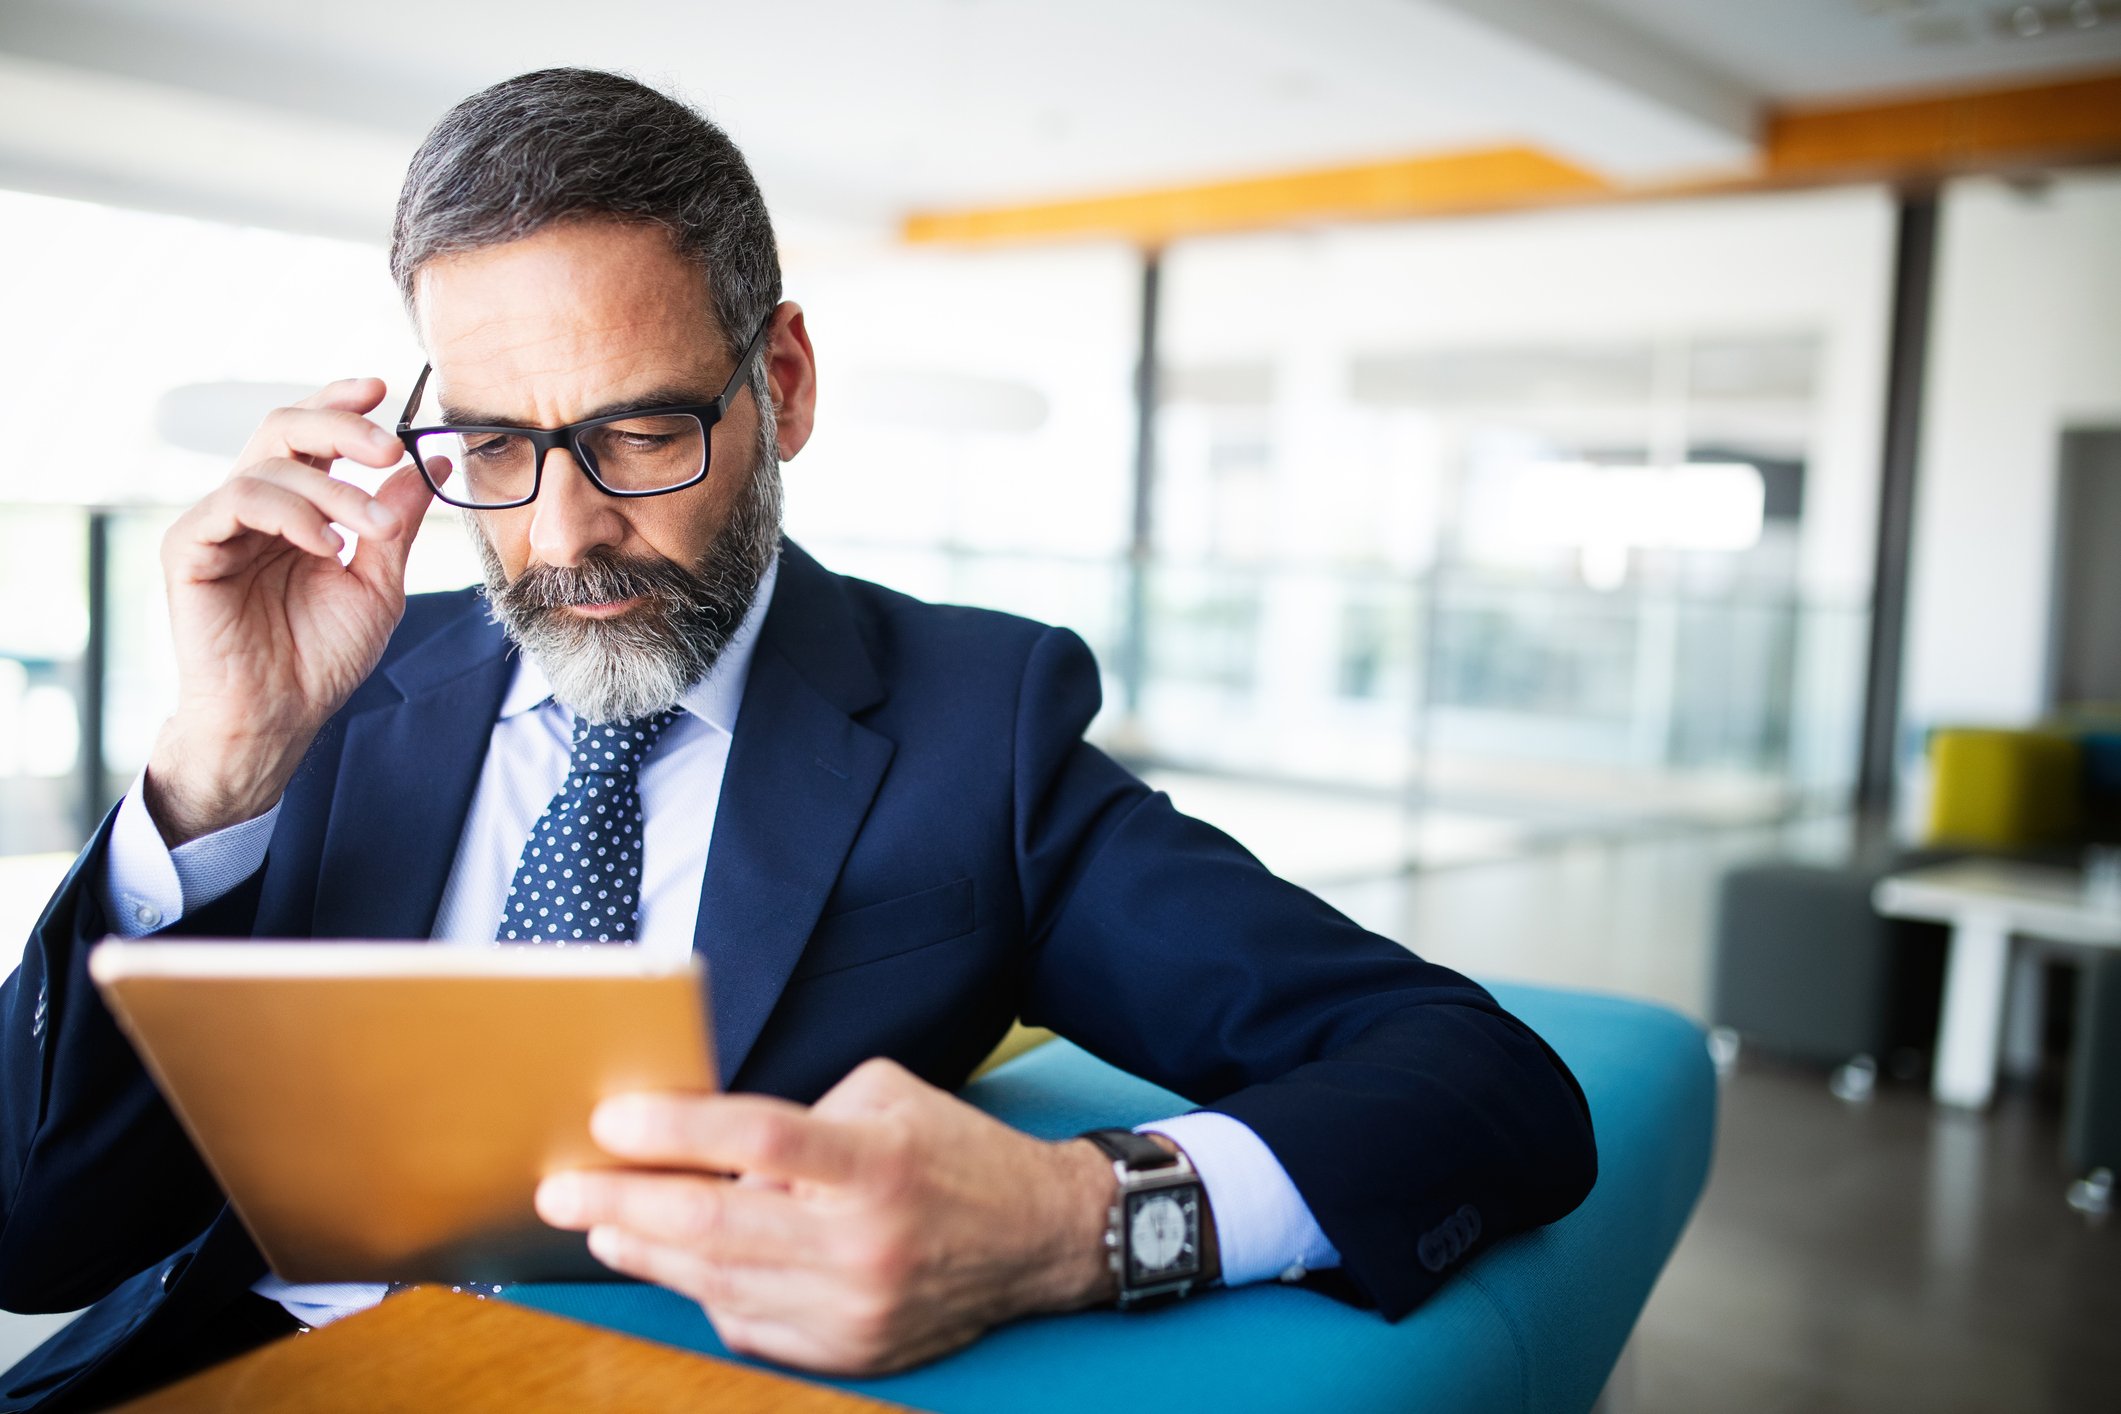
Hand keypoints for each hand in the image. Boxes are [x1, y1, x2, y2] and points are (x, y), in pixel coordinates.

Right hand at [146, 379, 441, 843]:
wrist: (281, 715)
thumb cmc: (322, 655)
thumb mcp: (379, 581)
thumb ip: (397, 520)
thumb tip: (434, 463)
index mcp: (296, 505)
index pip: (311, 432)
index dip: (341, 401)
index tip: (385, 389)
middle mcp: (253, 504)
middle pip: (284, 427)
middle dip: (342, 427)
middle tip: (390, 449)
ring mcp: (217, 522)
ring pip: (267, 464)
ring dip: (332, 490)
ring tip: (369, 533)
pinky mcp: (189, 547)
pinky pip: (234, 501)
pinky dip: (289, 514)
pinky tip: (324, 545)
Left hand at [535, 1058, 1123, 1374]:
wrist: (1038, 1239)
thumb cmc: (953, 1155)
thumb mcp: (886, 1098)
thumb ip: (798, 1116)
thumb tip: (704, 1140)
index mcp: (876, 1163)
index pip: (760, 1137)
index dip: (676, 1127)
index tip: (610, 1119)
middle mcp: (864, 1241)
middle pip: (717, 1221)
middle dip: (623, 1202)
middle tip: (563, 1188)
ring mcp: (854, 1307)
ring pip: (718, 1282)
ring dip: (647, 1252)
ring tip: (601, 1225)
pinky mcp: (849, 1351)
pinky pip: (748, 1326)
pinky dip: (705, 1292)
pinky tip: (677, 1264)